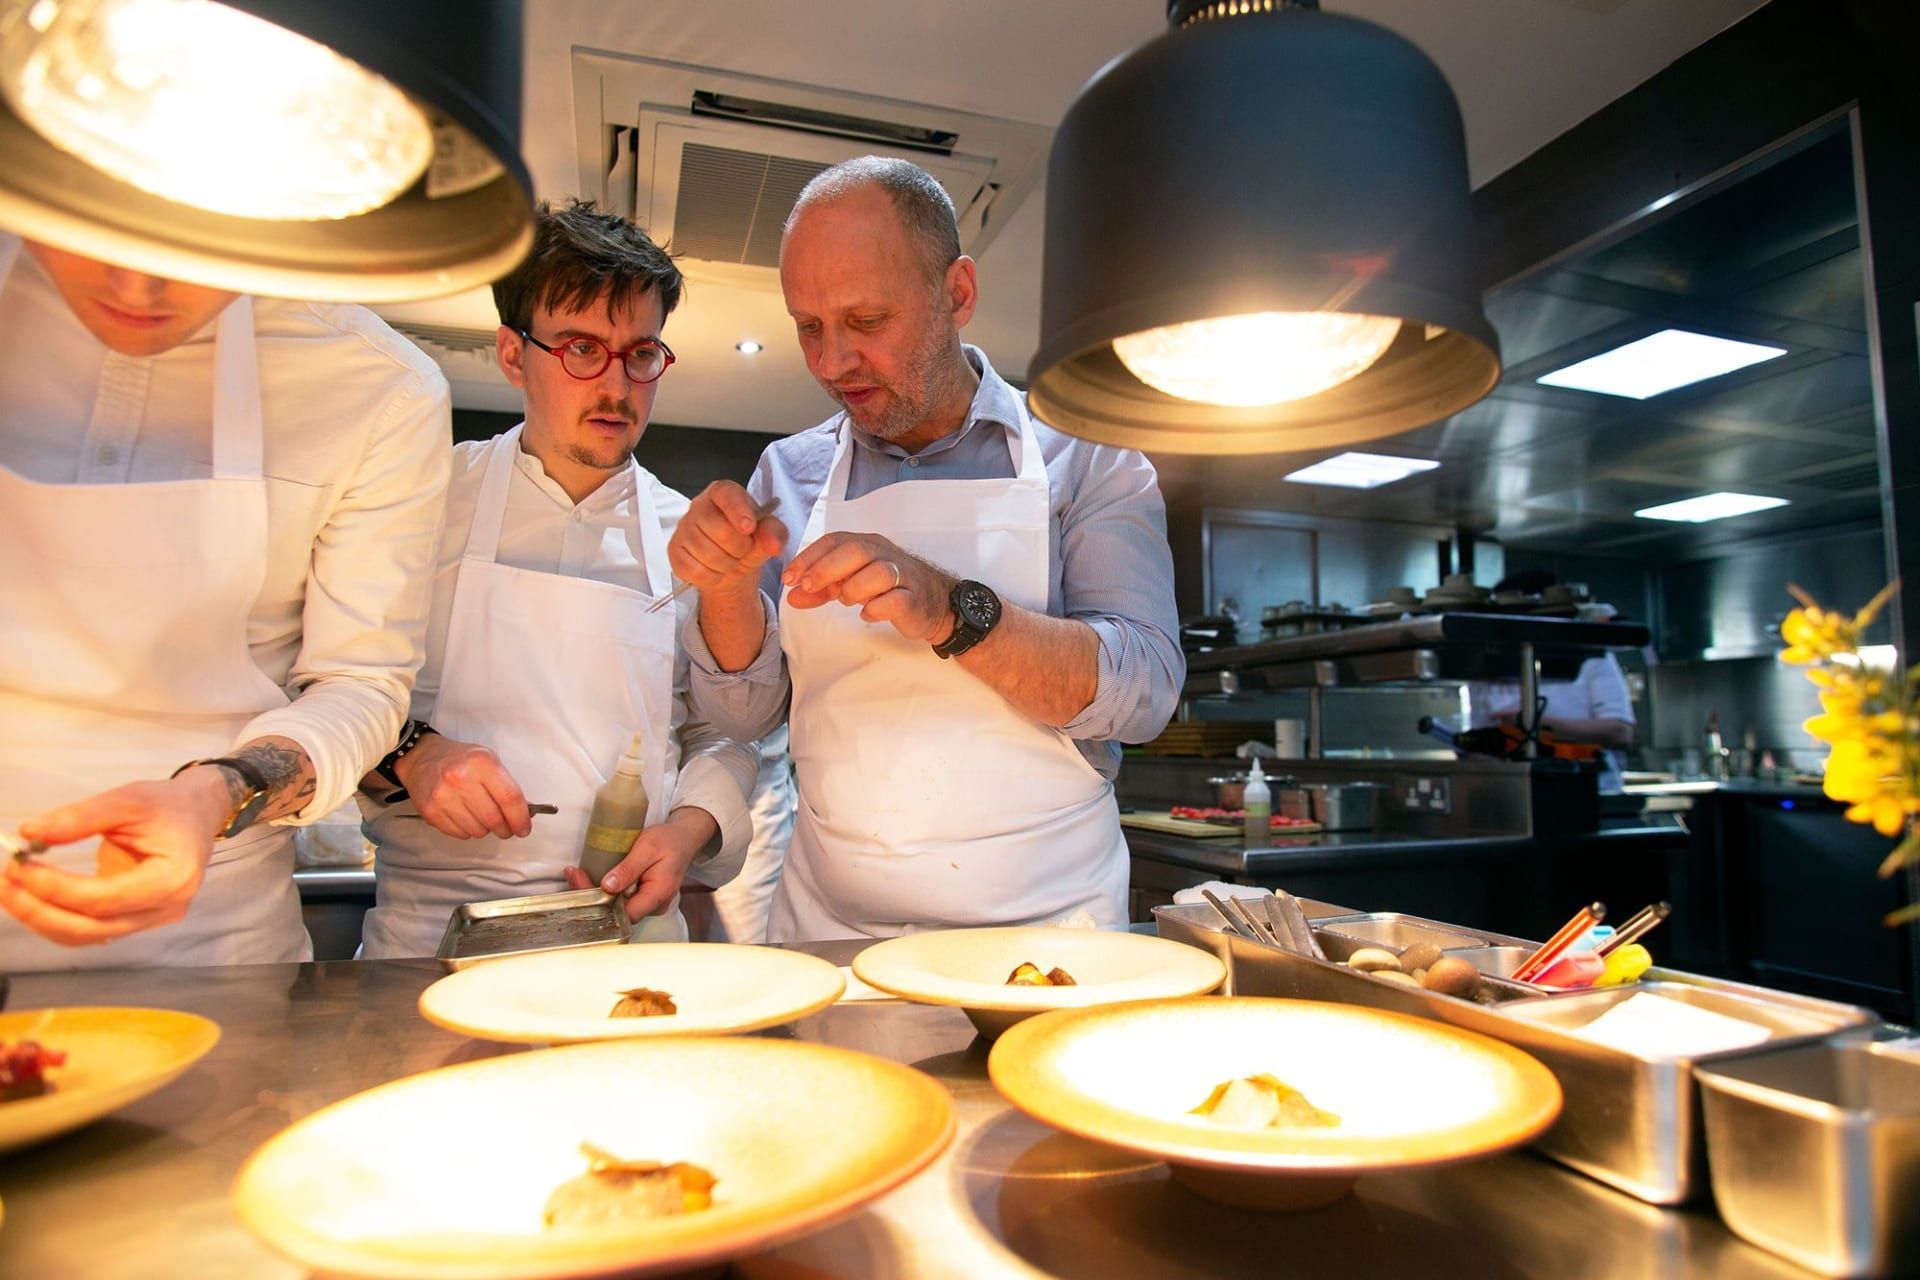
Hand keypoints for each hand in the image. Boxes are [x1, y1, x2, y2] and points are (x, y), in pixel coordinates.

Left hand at [0, 772, 231, 945]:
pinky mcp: (136, 920)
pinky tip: (34, 896)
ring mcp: (151, 919)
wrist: (197, 814)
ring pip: (87, 936)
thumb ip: (81, 817)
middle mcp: (165, 909)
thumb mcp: (128, 799)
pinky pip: (90, 930)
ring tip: (11, 889)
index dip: (56, 887)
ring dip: (42, 918)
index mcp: (172, 879)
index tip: (20, 865)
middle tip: (5, 882)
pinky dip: (57, 917)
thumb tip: (29, 833)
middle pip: (91, 928)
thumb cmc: (168, 805)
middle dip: (40, 910)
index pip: (104, 899)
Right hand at [395, 734, 530, 838]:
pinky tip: (466, 818)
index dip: (520, 818)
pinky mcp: (430, 811)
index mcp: (481, 763)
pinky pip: (459, 834)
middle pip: (494, 819)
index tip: (524, 828)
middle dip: (505, 829)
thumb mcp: (489, 761)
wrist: (422, 758)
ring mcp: (443, 796)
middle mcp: (461, 779)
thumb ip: (507, 786)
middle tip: (507, 829)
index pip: (510, 798)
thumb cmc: (459, 759)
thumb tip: (524, 813)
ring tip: (482, 818)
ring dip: (485, 830)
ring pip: (477, 830)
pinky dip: (468, 831)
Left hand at [563, 807, 718, 922]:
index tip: (582, 882)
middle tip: (574, 874)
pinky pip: (620, 899)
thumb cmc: (669, 840)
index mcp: (658, 895)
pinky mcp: (641, 898)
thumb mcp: (648, 847)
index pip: (625, 913)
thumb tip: (607, 886)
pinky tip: (589, 877)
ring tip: (577, 874)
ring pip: (616, 907)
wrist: (684, 838)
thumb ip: (629, 868)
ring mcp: (647, 903)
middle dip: (591, 896)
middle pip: (617, 912)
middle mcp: (653, 905)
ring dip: (594, 892)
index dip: (601, 902)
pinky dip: (603, 890)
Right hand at [667, 480, 786, 604]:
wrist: (733, 564)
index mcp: (723, 492)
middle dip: (740, 548)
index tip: (749, 527)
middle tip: (743, 550)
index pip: (726, 494)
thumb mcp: (768, 533)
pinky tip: (716, 570)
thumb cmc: (748, 540)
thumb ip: (774, 533)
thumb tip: (772, 543)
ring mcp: (683, 528)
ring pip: (707, 554)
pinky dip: (712, 577)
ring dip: (727, 565)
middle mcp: (698, 505)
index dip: (738, 511)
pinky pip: (695, 570)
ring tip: (730, 560)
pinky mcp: (674, 550)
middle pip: (720, 530)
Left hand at [783, 531, 957, 643]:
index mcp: (868, 545)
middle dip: (826, 568)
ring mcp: (903, 576)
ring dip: (854, 588)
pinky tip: (867, 614)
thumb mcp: (850, 585)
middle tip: (807, 586)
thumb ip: (821, 589)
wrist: (936, 605)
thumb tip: (791, 595)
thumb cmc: (890, 590)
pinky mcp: (914, 600)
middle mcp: (885, 555)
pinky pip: (896, 600)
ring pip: (878, 572)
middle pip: (855, 550)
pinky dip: (877, 608)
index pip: (835, 541)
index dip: (809, 557)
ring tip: (845, 601)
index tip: (790, 577)